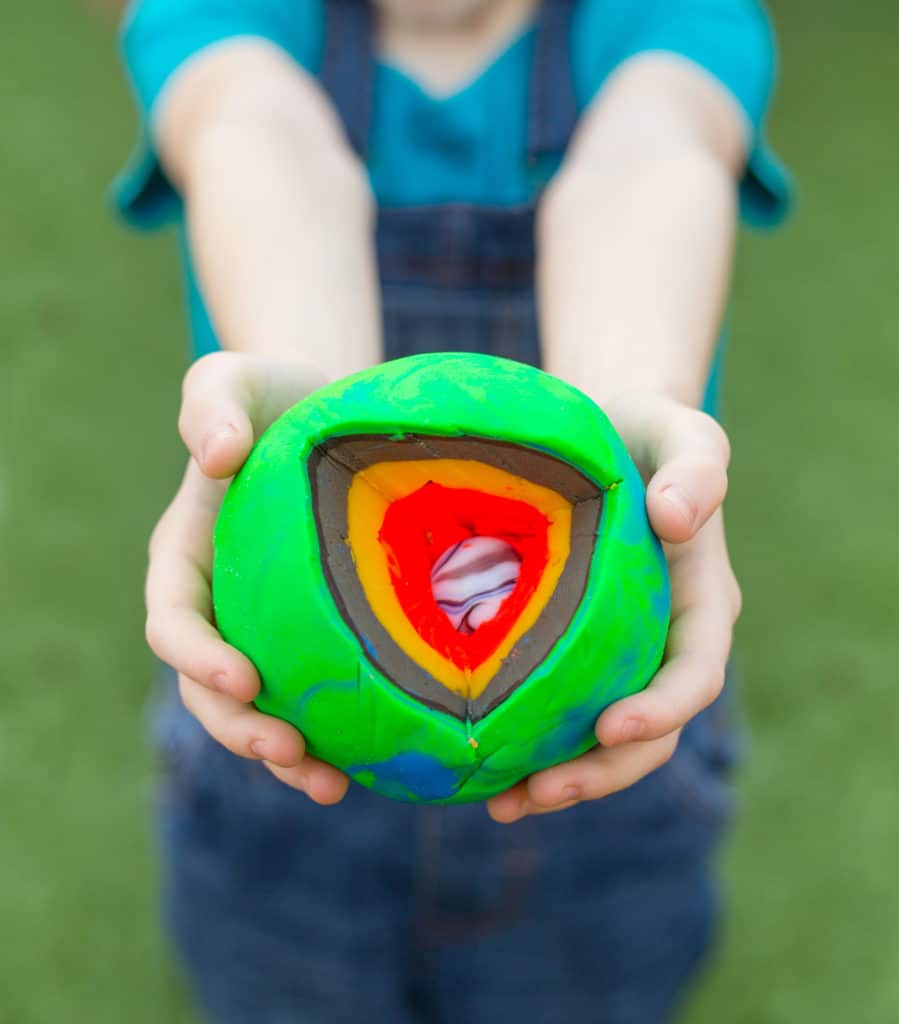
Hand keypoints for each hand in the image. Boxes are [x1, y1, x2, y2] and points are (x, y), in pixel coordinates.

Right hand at [144, 352, 349, 803]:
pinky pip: (317, 697)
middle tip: (289, 752)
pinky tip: (373, 763)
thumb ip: (210, 402)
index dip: (196, 657)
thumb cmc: (277, 393)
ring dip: (286, 756)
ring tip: (332, 785)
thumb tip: (213, 454)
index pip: (173, 622)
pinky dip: (336, 735)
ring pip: (261, 709)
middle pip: (209, 688)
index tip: (243, 676)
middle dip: (239, 728)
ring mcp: (267, 628)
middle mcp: (221, 606)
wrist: (332, 412)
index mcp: (187, 558)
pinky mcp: (318, 638)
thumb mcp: (235, 377)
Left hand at [487, 392, 741, 822]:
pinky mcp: (571, 652)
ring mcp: (618, 655)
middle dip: (600, 771)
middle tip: (537, 791)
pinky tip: (480, 768)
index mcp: (699, 603)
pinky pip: (558, 711)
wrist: (603, 432)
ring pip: (601, 739)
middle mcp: (663, 642)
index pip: (693, 673)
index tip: (609, 729)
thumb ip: (697, 467)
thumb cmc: (645, 430)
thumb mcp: (682, 430)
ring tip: (501, 804)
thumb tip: (676, 519)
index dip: (660, 710)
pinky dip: (528, 745)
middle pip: (649, 731)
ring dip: (560, 779)